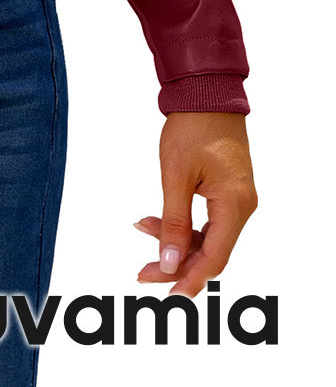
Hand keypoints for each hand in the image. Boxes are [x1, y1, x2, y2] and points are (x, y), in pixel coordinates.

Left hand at [133, 110, 256, 298]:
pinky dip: (182, 225)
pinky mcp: (228, 190)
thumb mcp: (175, 176)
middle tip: (143, 272)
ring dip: (176, 242)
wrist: (206, 92)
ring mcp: (237, 198)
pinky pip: (208, 220)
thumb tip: (168, 262)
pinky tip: (153, 221)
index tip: (167, 293)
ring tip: (143, 235)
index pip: (215, 257)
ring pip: (208, 237)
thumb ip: (173, 222)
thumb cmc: (192, 128)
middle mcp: (242, 206)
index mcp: (235, 205)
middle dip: (177, 264)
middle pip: (212, 251)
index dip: (191, 279)